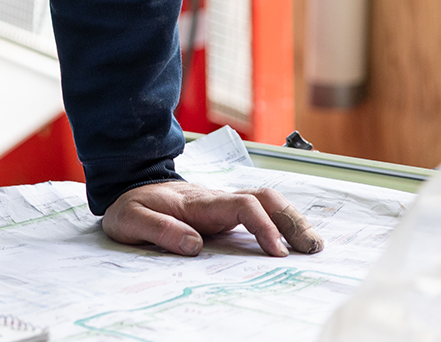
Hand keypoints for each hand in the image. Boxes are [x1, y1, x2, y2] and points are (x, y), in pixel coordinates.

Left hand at [101, 180, 324, 256]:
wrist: (127, 187)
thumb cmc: (131, 205)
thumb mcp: (131, 220)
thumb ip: (159, 230)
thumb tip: (194, 245)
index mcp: (199, 201)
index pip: (243, 205)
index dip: (263, 226)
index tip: (276, 252)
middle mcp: (217, 199)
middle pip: (266, 198)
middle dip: (293, 220)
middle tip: (313, 248)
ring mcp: (223, 204)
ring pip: (267, 202)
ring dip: (292, 220)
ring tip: (312, 246)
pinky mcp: (224, 213)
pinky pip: (258, 212)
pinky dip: (280, 223)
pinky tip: (292, 240)